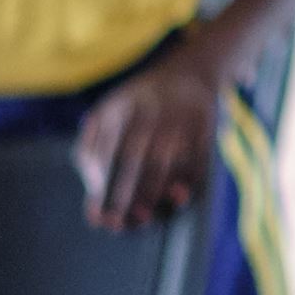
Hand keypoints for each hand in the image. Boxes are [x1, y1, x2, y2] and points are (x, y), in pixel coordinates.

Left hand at [76, 43, 225, 230]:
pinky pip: (195, 158)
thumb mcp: (107, 114)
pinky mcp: (205, 125)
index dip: (102, 184)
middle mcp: (151, 110)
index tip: (97, 213)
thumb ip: (90, 149)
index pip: (107, 151)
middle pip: (135, 157)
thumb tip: (92, 188)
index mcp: (121, 107)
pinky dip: (187, 180)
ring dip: (154, 192)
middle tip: (117, 223)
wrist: (189, 72)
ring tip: (143, 217)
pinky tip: (176, 198)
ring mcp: (180, 117)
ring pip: (165, 160)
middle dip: (125, 193)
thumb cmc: (137, 106)